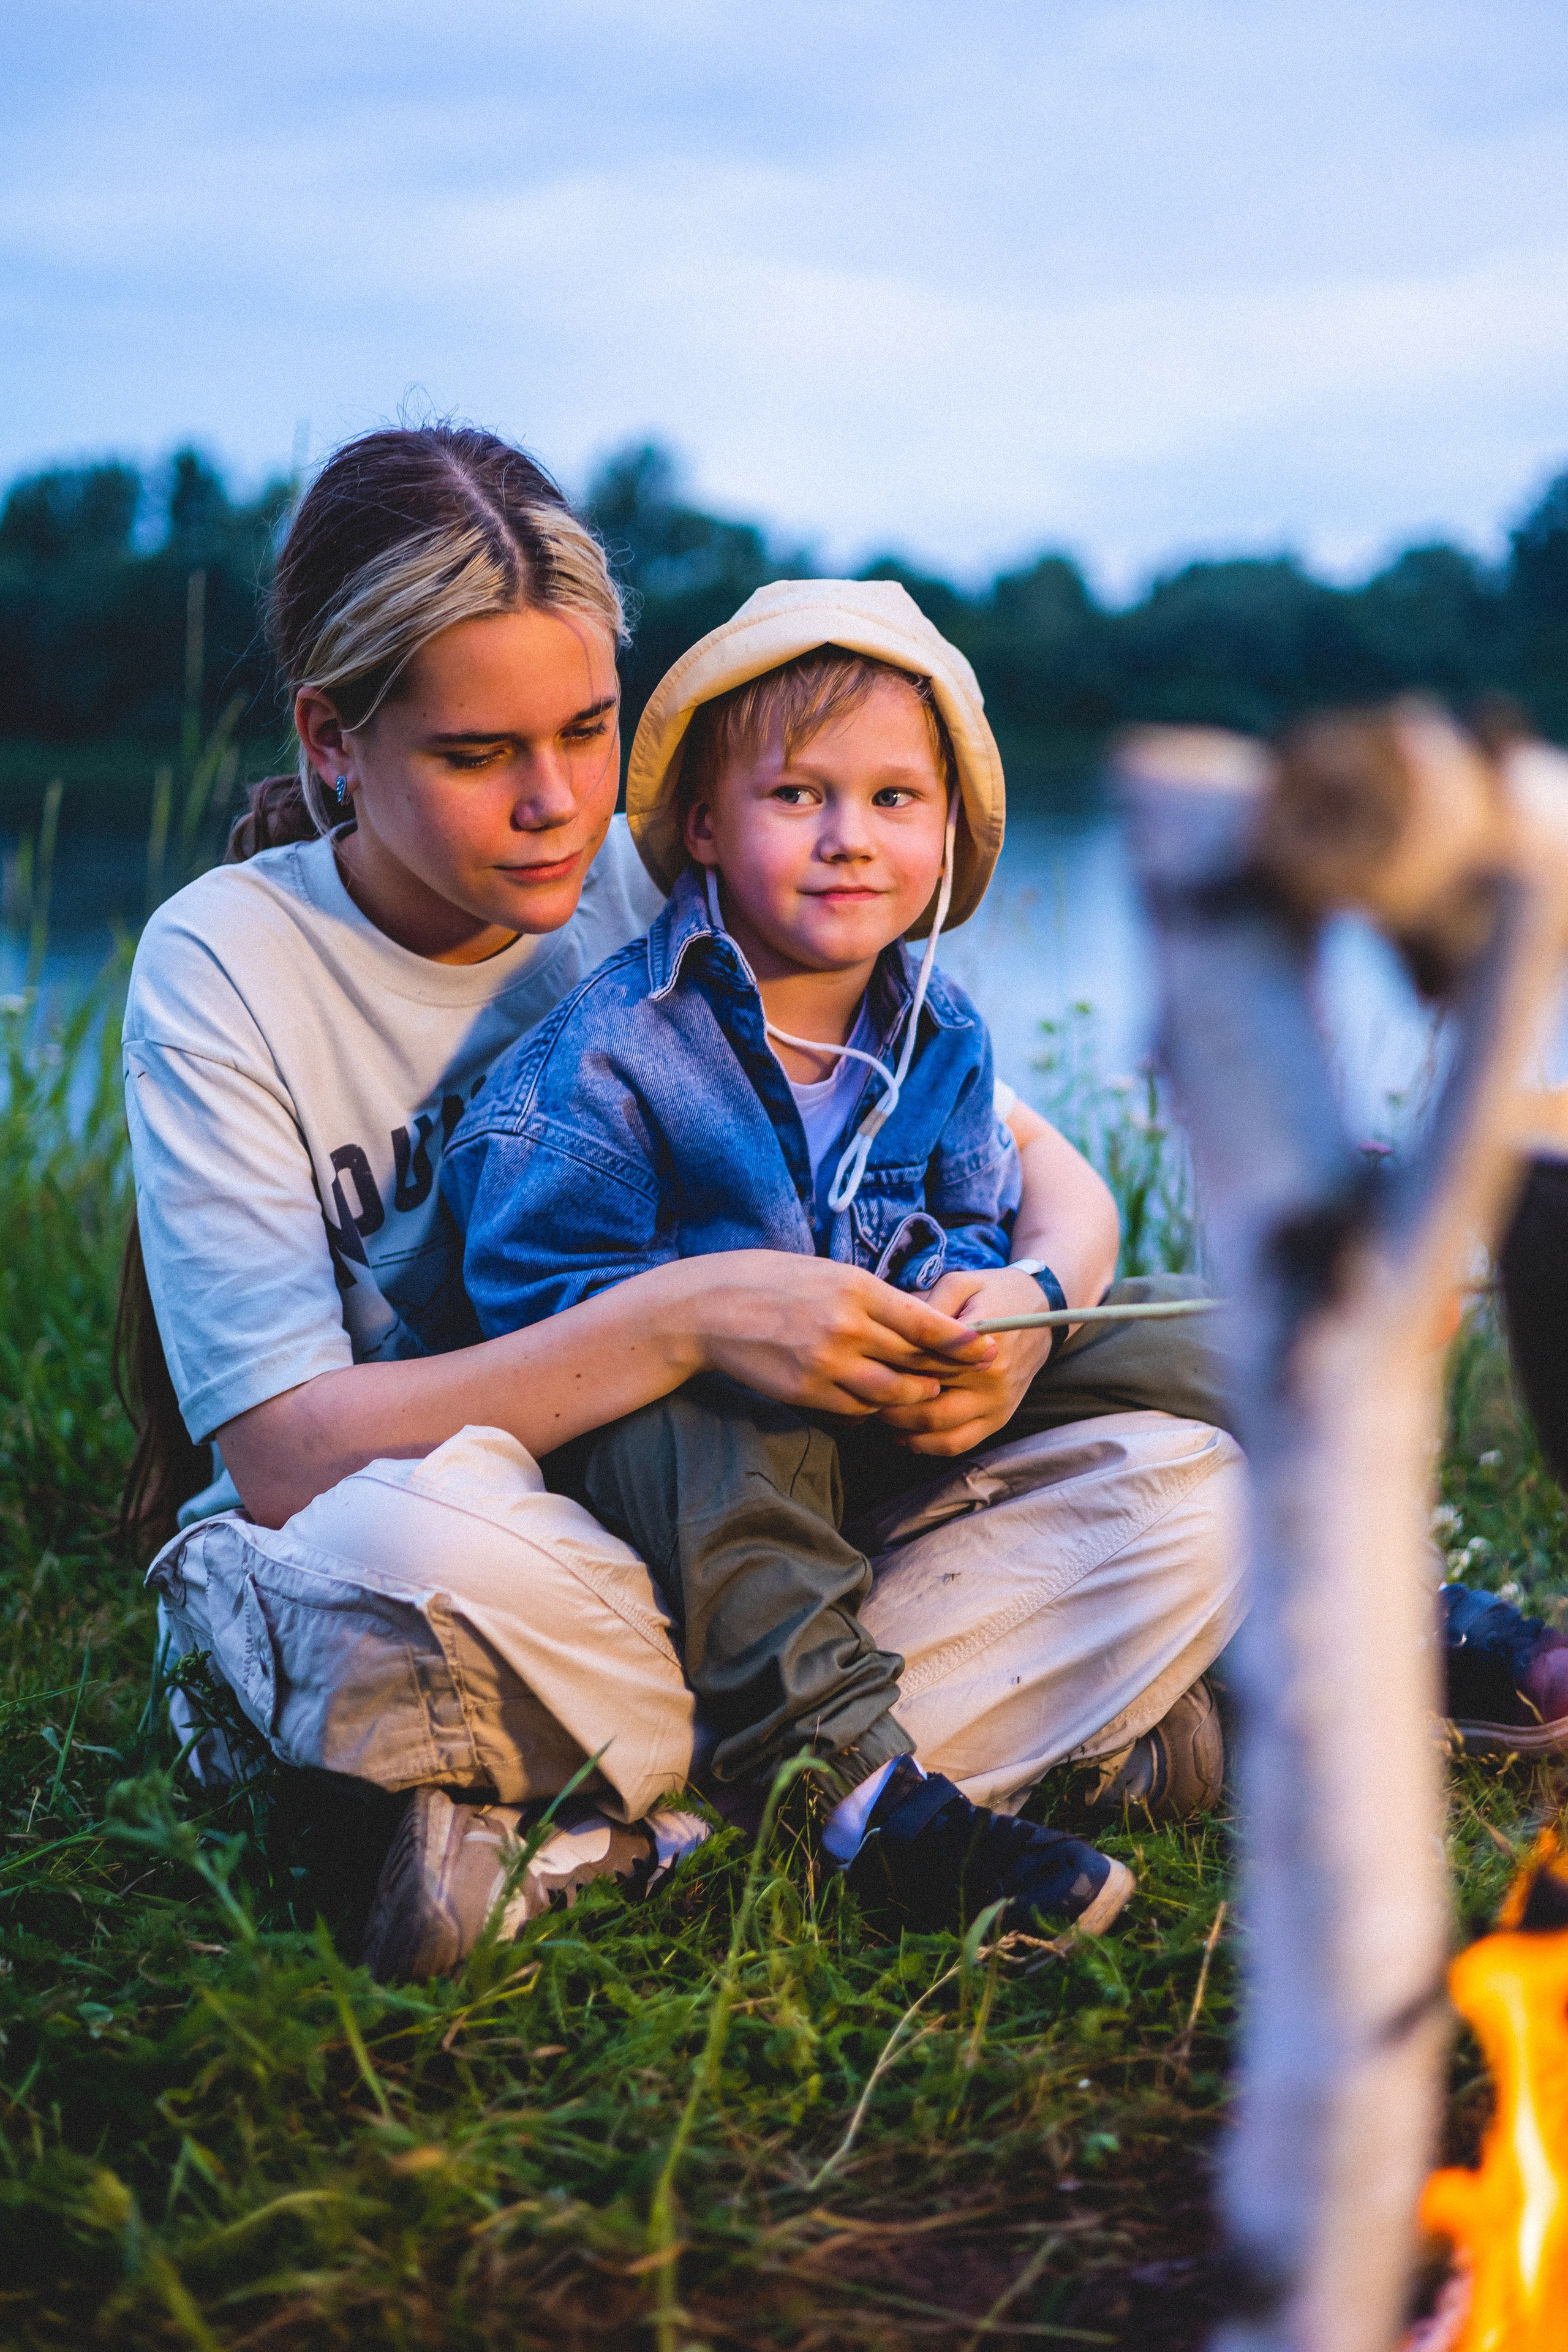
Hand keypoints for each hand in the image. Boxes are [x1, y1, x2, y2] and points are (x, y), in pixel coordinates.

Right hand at [693, 1250, 998, 1416]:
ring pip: (890, 1393)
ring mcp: (825, 1363)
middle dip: (945, 1370)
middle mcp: (846, 1327)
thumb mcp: (828, 1273)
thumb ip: (871, 1298)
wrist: (709, 1308)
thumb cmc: (771, 1281)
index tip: (989, 1346)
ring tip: (925, 1391)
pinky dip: (872, 1407)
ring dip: (912, 1396)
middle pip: (914, 1360)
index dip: (961, 1340)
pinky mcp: (806, 1391)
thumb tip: (914, 1319)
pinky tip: (874, 1400)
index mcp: (856, 1289)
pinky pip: (855, 1409)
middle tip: (968, 1374)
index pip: (924, 1322)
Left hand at [874, 1264, 1056, 1455]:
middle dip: (888, 1402)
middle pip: (926, 1403)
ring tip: (878, 1411)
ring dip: (902, 1427)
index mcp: (981, 1345)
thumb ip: (925, 1306)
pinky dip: (927, 1445)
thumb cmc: (994, 1293)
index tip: (862, 1363)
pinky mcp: (998, 1419)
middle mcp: (992, 1381)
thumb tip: (887, 1328)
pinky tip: (903, 1434)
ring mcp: (997, 1405)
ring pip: (938, 1431)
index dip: (887, 1367)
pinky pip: (958, 1443)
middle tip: (862, 1391)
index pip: (922, 1364)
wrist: (1044, 1312)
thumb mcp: (960, 1283)